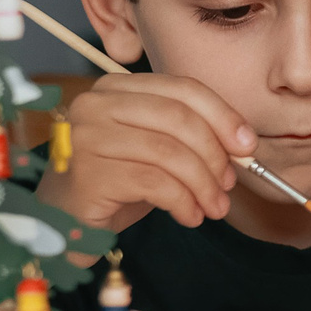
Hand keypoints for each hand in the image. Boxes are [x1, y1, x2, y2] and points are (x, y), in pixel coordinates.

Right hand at [34, 73, 253, 231]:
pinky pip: (155, 183)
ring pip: (169, 153)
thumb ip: (190, 137)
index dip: (223, 115)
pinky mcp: (87, 173)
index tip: (247, 146)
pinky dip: (183, 202)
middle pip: (179, 118)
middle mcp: (95, 104)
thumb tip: (243, 145)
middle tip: (229, 185)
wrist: (63, 223)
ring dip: (203, 185)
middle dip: (215, 154)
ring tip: (214, 208)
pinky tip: (190, 216)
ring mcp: (86, 136)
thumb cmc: (115, 184)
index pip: (182, 88)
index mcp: (115, 87)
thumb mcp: (155, 150)